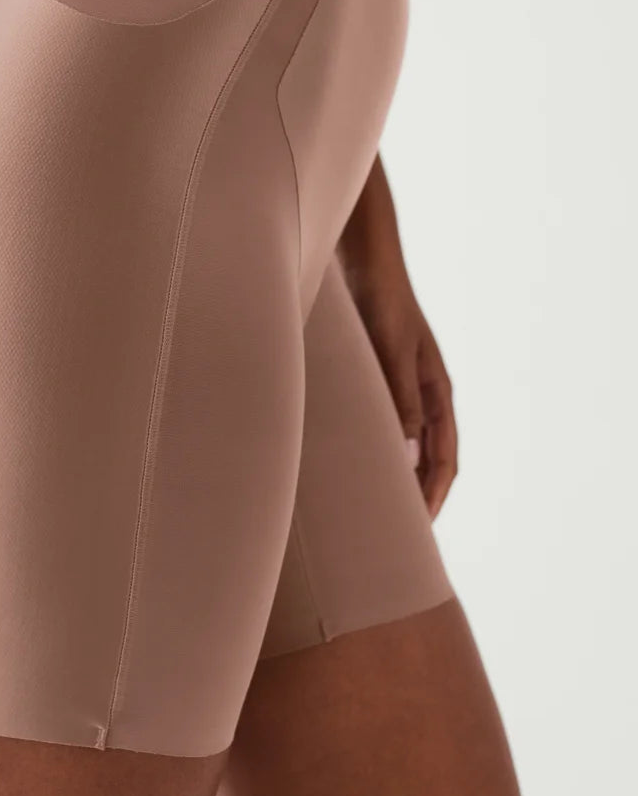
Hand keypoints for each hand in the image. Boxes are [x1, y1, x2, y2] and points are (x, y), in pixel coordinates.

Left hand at [346, 263, 457, 519]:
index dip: (434, 494)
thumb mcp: (392, 351)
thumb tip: (408, 448)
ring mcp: (399, 388)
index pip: (445, 458)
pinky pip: (379, 425)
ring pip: (403, 445)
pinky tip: (350, 463)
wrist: (363, 263)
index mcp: (436, 392)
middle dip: (417, 495)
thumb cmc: (381, 302)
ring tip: (373, 506)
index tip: (421, 526)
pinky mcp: (374, 378)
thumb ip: (400, 395)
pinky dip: (373, 449)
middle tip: (396, 532)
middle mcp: (422, 395)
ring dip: (395, 475)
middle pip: (427, 459)